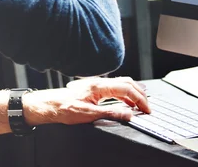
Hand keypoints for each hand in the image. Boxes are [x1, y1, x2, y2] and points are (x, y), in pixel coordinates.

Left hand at [23, 77, 149, 125]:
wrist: (50, 105)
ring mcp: (97, 84)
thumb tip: (128, 114)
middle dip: (140, 94)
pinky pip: (115, 88)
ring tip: (140, 105)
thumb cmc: (64, 108)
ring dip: (133, 93)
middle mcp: (99, 82)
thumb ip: (110, 113)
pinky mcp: (95, 88)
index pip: (127, 89)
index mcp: (99, 86)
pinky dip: (125, 94)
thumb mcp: (88, 115)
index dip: (139, 99)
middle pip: (127, 83)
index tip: (146, 109)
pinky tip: (126, 102)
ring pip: (122, 84)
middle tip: (147, 107)